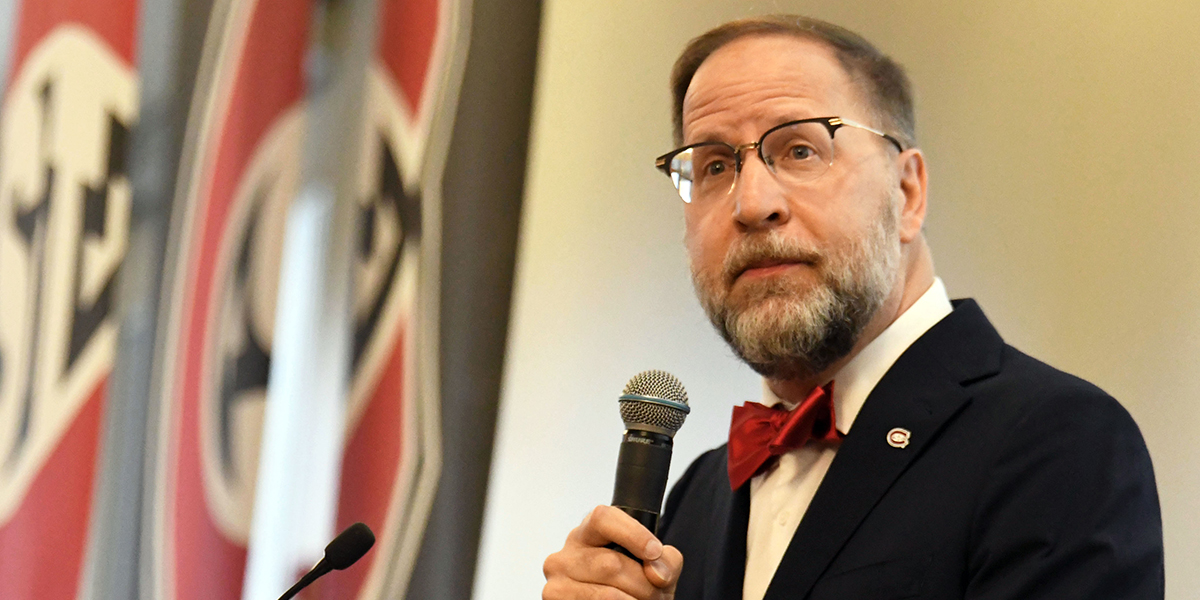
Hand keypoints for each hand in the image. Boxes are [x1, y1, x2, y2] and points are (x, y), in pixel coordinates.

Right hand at [543, 505, 683, 599]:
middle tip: (657, 595)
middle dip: (643, 585)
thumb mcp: (657, 565)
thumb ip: (667, 560)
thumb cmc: (636, 583)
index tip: (654, 552)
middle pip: (611, 564)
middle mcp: (569, 549)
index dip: (633, 535)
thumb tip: (656, 573)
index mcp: (592, 530)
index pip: (604, 519)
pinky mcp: (554, 598)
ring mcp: (558, 577)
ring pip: (606, 594)